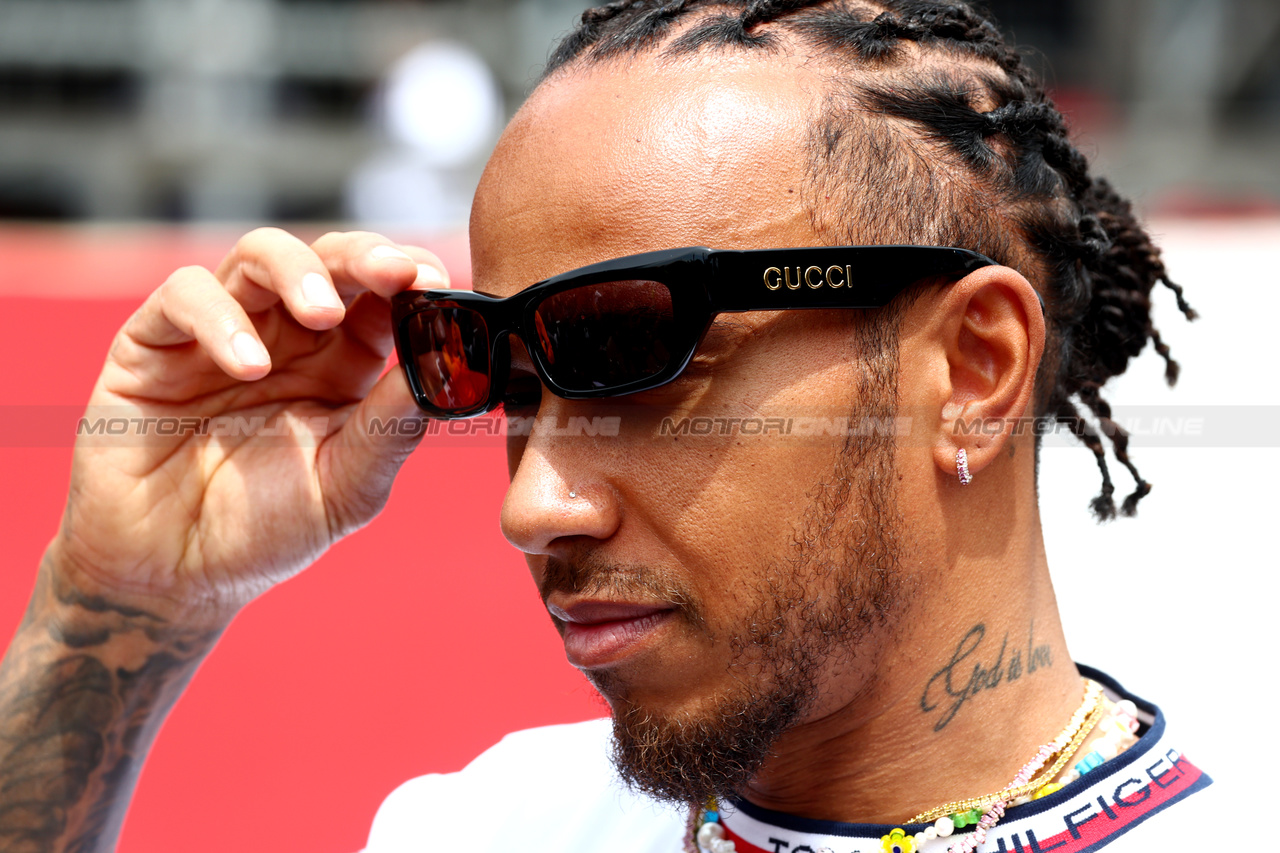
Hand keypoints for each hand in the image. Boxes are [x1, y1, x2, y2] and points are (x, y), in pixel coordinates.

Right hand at [47, 228, 445, 626]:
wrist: (176, 576)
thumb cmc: (269, 529)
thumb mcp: (347, 486)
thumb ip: (391, 428)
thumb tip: (443, 369)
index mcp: (343, 363)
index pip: (382, 296)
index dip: (411, 278)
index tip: (436, 282)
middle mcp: (286, 336)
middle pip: (328, 259)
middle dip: (365, 255)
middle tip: (394, 273)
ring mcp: (220, 332)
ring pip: (258, 256)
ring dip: (298, 269)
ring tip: (322, 312)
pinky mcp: (154, 344)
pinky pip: (184, 297)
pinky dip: (220, 317)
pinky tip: (249, 364)